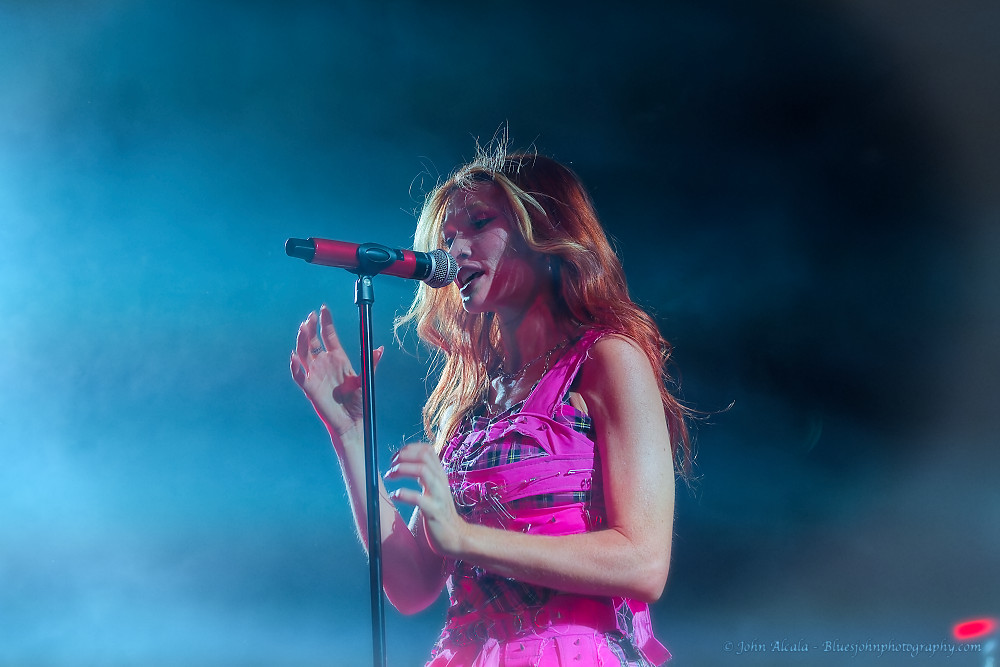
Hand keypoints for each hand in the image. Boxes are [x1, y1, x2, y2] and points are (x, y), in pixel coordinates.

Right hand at [290, 305, 382, 442]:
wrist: (354, 421)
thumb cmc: (359, 401)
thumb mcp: (366, 379)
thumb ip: (371, 363)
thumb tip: (379, 349)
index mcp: (338, 358)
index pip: (328, 335)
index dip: (325, 322)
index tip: (323, 308)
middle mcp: (325, 364)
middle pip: (313, 341)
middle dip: (310, 328)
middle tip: (310, 316)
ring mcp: (316, 375)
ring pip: (304, 354)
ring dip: (302, 341)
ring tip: (303, 329)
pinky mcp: (310, 388)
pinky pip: (299, 376)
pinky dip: (296, 367)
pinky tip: (294, 357)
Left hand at [385, 443, 467, 557]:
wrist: (456, 536)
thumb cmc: (440, 512)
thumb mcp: (434, 488)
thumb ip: (425, 474)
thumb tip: (405, 461)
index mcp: (440, 474)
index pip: (427, 449)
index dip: (408, 449)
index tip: (395, 457)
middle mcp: (440, 481)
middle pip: (423, 456)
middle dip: (403, 456)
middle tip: (391, 465)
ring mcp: (438, 495)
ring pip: (422, 470)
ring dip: (401, 469)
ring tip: (389, 475)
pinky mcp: (434, 511)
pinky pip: (418, 498)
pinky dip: (403, 493)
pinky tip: (394, 495)